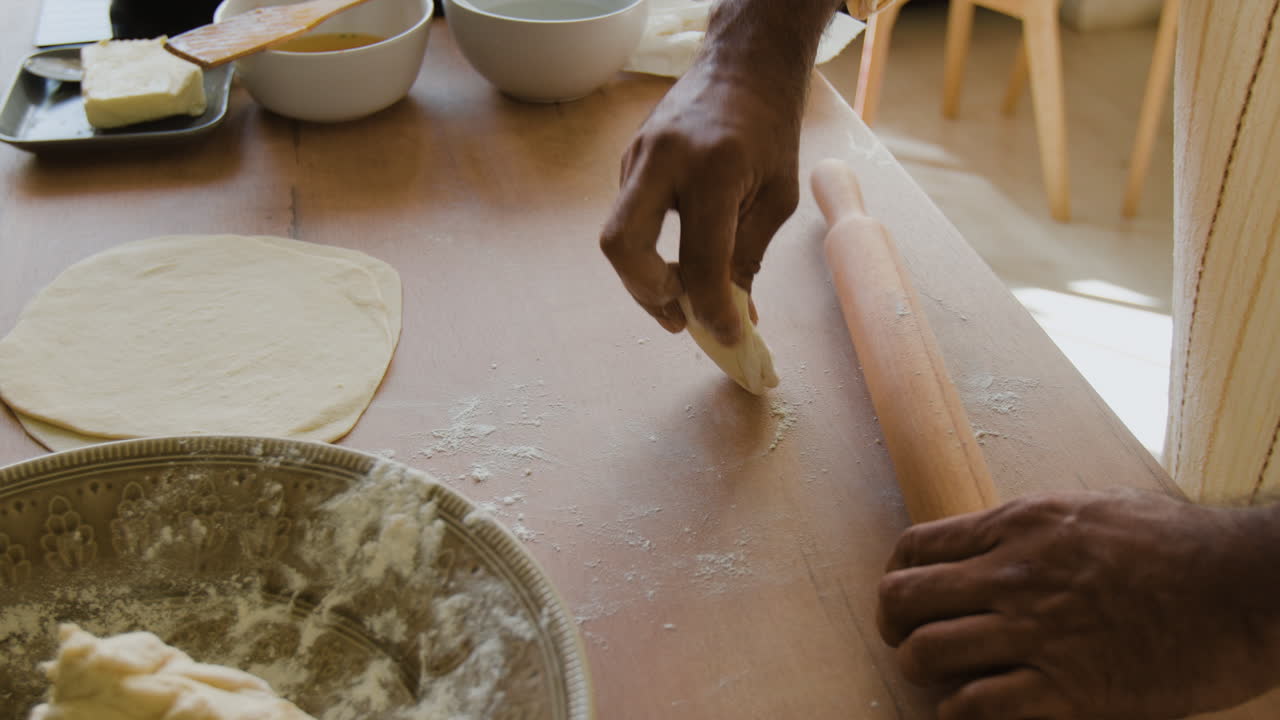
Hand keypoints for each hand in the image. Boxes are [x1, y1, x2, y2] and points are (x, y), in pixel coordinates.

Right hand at [599, 57, 801, 344]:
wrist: (742, 64)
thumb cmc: (770, 128)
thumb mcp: (776, 195)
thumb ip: (748, 256)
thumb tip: (732, 316)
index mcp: (712, 168)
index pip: (701, 259)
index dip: (711, 309)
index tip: (728, 336)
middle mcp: (663, 160)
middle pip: (622, 246)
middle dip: (646, 294)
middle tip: (679, 318)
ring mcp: (637, 157)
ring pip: (620, 237)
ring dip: (646, 279)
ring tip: (683, 300)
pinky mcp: (628, 161)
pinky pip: (630, 219)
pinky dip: (649, 251)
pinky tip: (678, 260)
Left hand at [878, 490, 1279, 719]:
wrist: (1240, 588)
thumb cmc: (1177, 543)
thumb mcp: (1089, 508)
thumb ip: (1029, 527)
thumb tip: (992, 541)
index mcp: (1017, 525)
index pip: (916, 546)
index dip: (896, 574)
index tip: (902, 594)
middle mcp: (1012, 574)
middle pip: (905, 598)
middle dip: (893, 622)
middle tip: (902, 639)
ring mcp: (1036, 632)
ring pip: (928, 652)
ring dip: (920, 668)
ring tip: (935, 677)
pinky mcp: (1066, 688)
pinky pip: (978, 704)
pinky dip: (958, 710)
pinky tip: (967, 708)